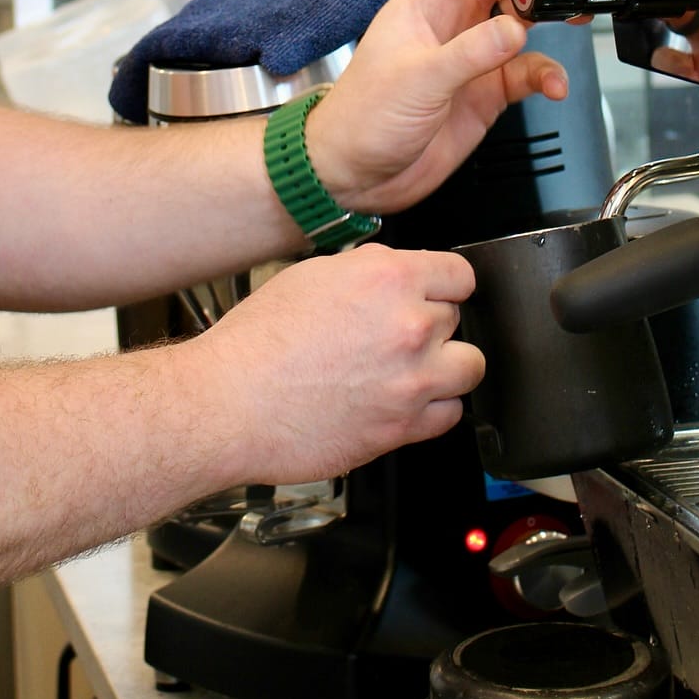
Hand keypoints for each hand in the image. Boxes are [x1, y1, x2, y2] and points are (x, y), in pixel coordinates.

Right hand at [192, 243, 482, 482]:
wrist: (230, 402)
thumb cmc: (257, 341)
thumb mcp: (312, 275)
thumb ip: (368, 271)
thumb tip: (392, 276)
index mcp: (389, 278)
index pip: (459, 274)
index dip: (442, 284)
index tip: (435, 294)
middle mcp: (410, 326)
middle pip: (457, 318)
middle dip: (431, 324)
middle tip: (393, 335)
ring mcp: (412, 380)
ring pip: (468, 367)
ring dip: (444, 366)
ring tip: (410, 369)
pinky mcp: (403, 427)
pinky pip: (450, 414)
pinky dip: (433, 409)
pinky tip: (403, 401)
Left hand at [305, 0, 567, 217]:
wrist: (354, 174)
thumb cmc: (362, 116)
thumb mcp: (417, 79)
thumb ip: (470, 53)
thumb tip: (516, 29)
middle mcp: (450, 19)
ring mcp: (470, 54)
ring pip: (520, 19)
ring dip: (548, 18)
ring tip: (574, 18)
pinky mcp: (485, 91)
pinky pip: (526, 70)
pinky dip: (546, 74)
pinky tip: (553, 86)